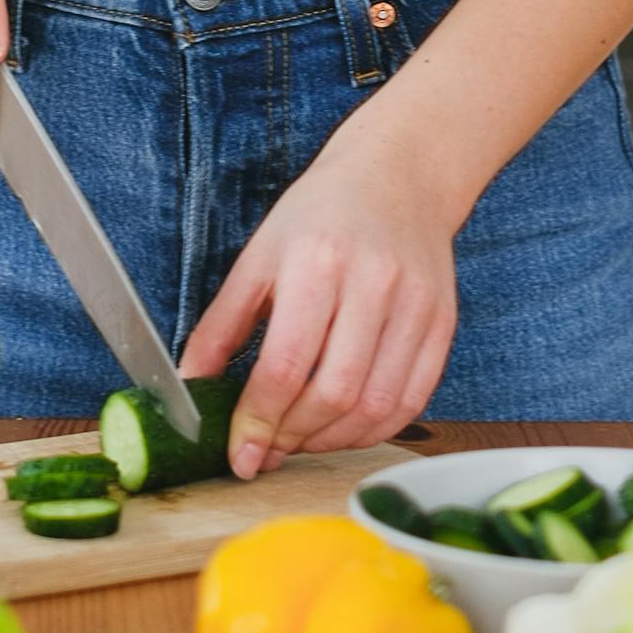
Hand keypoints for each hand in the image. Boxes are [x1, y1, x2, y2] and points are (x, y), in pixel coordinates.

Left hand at [178, 114, 464, 474]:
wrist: (399, 178)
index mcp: (317, 263)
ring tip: (300, 441)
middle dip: (293, 437)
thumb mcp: (257, 258)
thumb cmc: (321, 216)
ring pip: (376, 406)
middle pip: (333, 393)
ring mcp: (415, 307)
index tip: (240, 455)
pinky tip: (343, 429)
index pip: (285, 364)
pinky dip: (375, 430)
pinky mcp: (443, 325)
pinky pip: (413, 401)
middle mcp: (373, 285)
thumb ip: (221, 327)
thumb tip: (190, 386)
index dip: (258, 421)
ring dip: (332, 441)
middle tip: (266, 451)